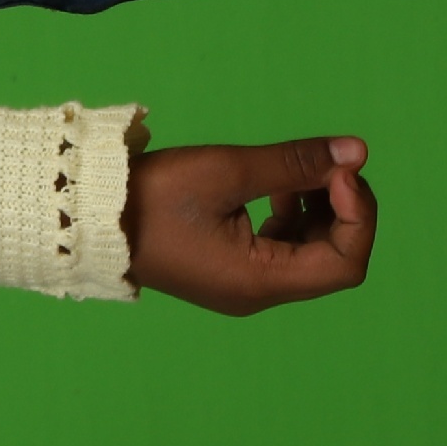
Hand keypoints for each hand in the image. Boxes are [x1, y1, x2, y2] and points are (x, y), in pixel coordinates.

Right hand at [123, 135, 378, 313]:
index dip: (358, 214)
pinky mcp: (229, 272)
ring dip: (317, 212)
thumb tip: (355, 151)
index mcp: (261, 281)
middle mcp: (258, 294)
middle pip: (332, 260)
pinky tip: (273, 188)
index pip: (346, 262)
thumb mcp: (227, 171)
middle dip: (341, 210)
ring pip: (308, 256)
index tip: (341, 171)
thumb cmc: (154, 197)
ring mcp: (243, 286)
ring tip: (295, 173)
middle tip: (328, 164)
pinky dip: (290, 219)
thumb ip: (295, 162)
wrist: (88, 218)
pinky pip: (279, 252)